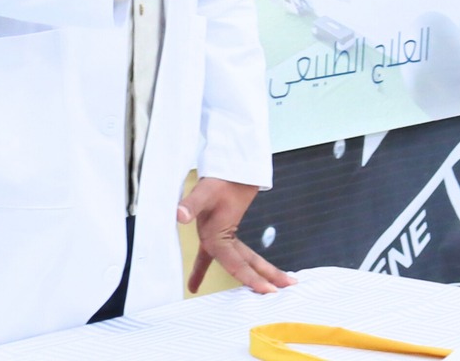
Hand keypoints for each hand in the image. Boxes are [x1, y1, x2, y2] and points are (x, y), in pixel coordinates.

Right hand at [178, 177, 292, 293]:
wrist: (222, 165)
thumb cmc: (213, 179)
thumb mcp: (203, 192)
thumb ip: (192, 205)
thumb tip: (179, 215)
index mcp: (212, 239)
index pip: (234, 264)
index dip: (250, 277)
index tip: (266, 290)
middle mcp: (218, 242)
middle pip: (242, 265)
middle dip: (260, 280)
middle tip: (276, 294)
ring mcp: (224, 237)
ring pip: (246, 259)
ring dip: (262, 271)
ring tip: (280, 284)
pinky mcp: (229, 230)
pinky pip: (243, 252)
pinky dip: (253, 261)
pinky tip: (259, 270)